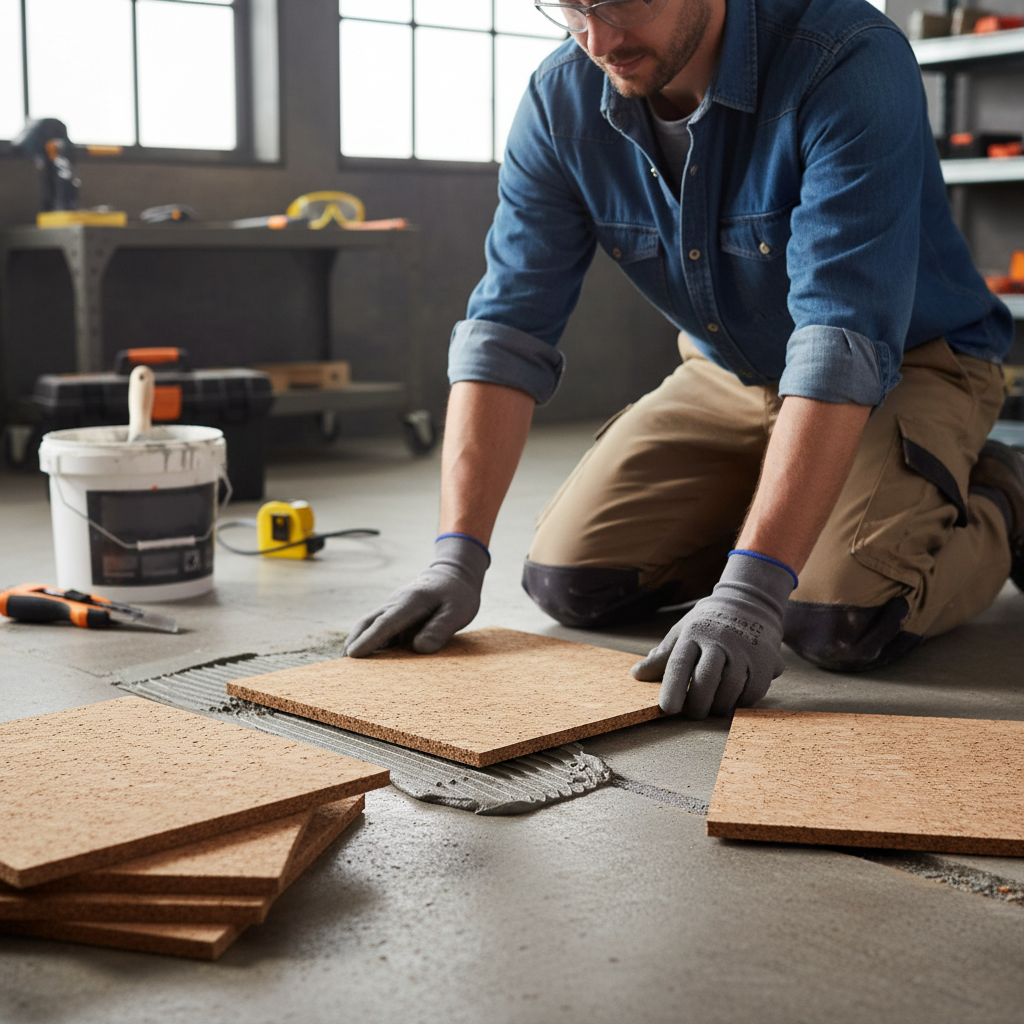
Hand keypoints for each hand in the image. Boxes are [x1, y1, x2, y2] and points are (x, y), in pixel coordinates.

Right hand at [343, 535, 488, 656]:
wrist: (454, 574)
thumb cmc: (458, 594)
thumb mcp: (458, 611)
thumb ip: (441, 629)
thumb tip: (419, 649)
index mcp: (412, 601)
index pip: (386, 622)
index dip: (370, 640)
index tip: (354, 655)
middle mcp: (397, 602)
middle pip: (368, 621)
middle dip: (354, 641)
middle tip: (342, 664)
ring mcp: (394, 606)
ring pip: (370, 623)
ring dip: (358, 640)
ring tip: (348, 663)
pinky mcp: (395, 612)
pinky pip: (379, 625)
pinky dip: (369, 638)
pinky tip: (367, 656)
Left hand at [631, 553, 794, 718]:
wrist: (750, 603)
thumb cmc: (708, 623)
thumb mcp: (682, 631)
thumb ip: (662, 655)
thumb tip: (637, 674)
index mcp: (693, 633)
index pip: (679, 663)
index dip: (672, 688)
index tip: (667, 708)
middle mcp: (719, 640)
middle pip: (706, 681)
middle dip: (697, 705)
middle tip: (693, 713)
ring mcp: (744, 650)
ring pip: (730, 690)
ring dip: (718, 706)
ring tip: (712, 706)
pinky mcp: (766, 662)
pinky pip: (752, 693)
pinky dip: (740, 702)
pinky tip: (732, 698)